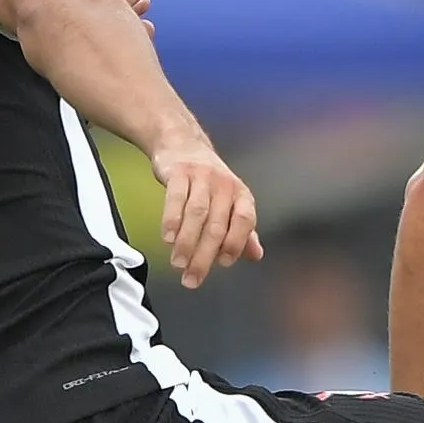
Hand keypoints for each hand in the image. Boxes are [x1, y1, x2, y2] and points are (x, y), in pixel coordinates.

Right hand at [153, 140, 262, 287]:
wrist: (183, 144)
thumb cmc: (209, 181)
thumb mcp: (230, 203)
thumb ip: (242, 231)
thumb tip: (256, 255)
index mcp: (241, 196)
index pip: (244, 222)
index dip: (235, 243)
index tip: (222, 264)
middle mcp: (224, 186)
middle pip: (217, 225)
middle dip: (204, 256)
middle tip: (192, 278)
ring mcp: (202, 177)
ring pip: (197, 214)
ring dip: (187, 243)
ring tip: (178, 263)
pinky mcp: (179, 172)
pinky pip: (176, 198)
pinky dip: (172, 219)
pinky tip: (167, 238)